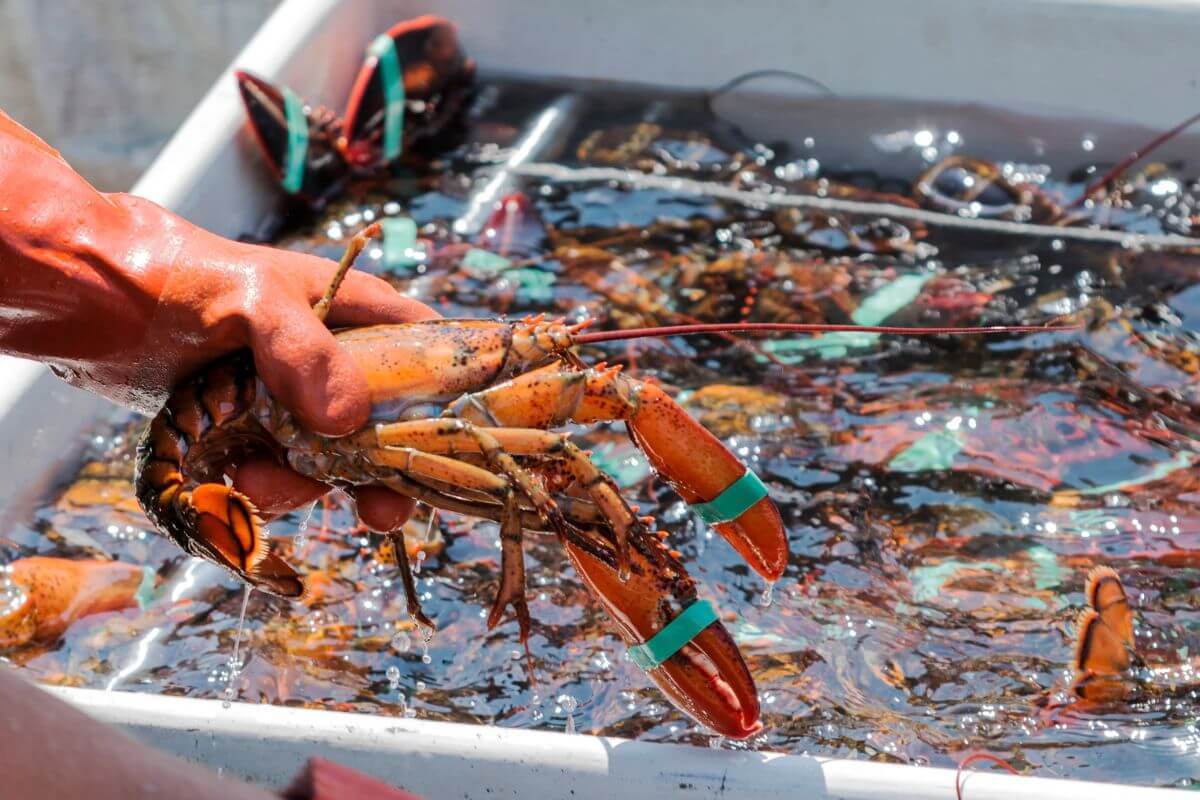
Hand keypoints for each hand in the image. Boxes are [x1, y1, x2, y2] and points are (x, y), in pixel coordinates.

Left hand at [0, 109, 429, 530]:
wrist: (94, 302)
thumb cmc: (182, 277)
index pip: (432, 350)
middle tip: (381, 513)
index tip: (457, 448)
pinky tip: (236, 483)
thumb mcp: (254, 300)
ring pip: (334, 461)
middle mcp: (336, 358)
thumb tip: (348, 422)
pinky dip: (267, 490)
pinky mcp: (257, 429)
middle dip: (382, 473)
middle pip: (391, 424)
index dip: (453, 397)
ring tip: (255, 481)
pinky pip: (285, 474)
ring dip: (305, 487)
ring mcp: (297, 397)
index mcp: (356, 312)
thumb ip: (306, 352)